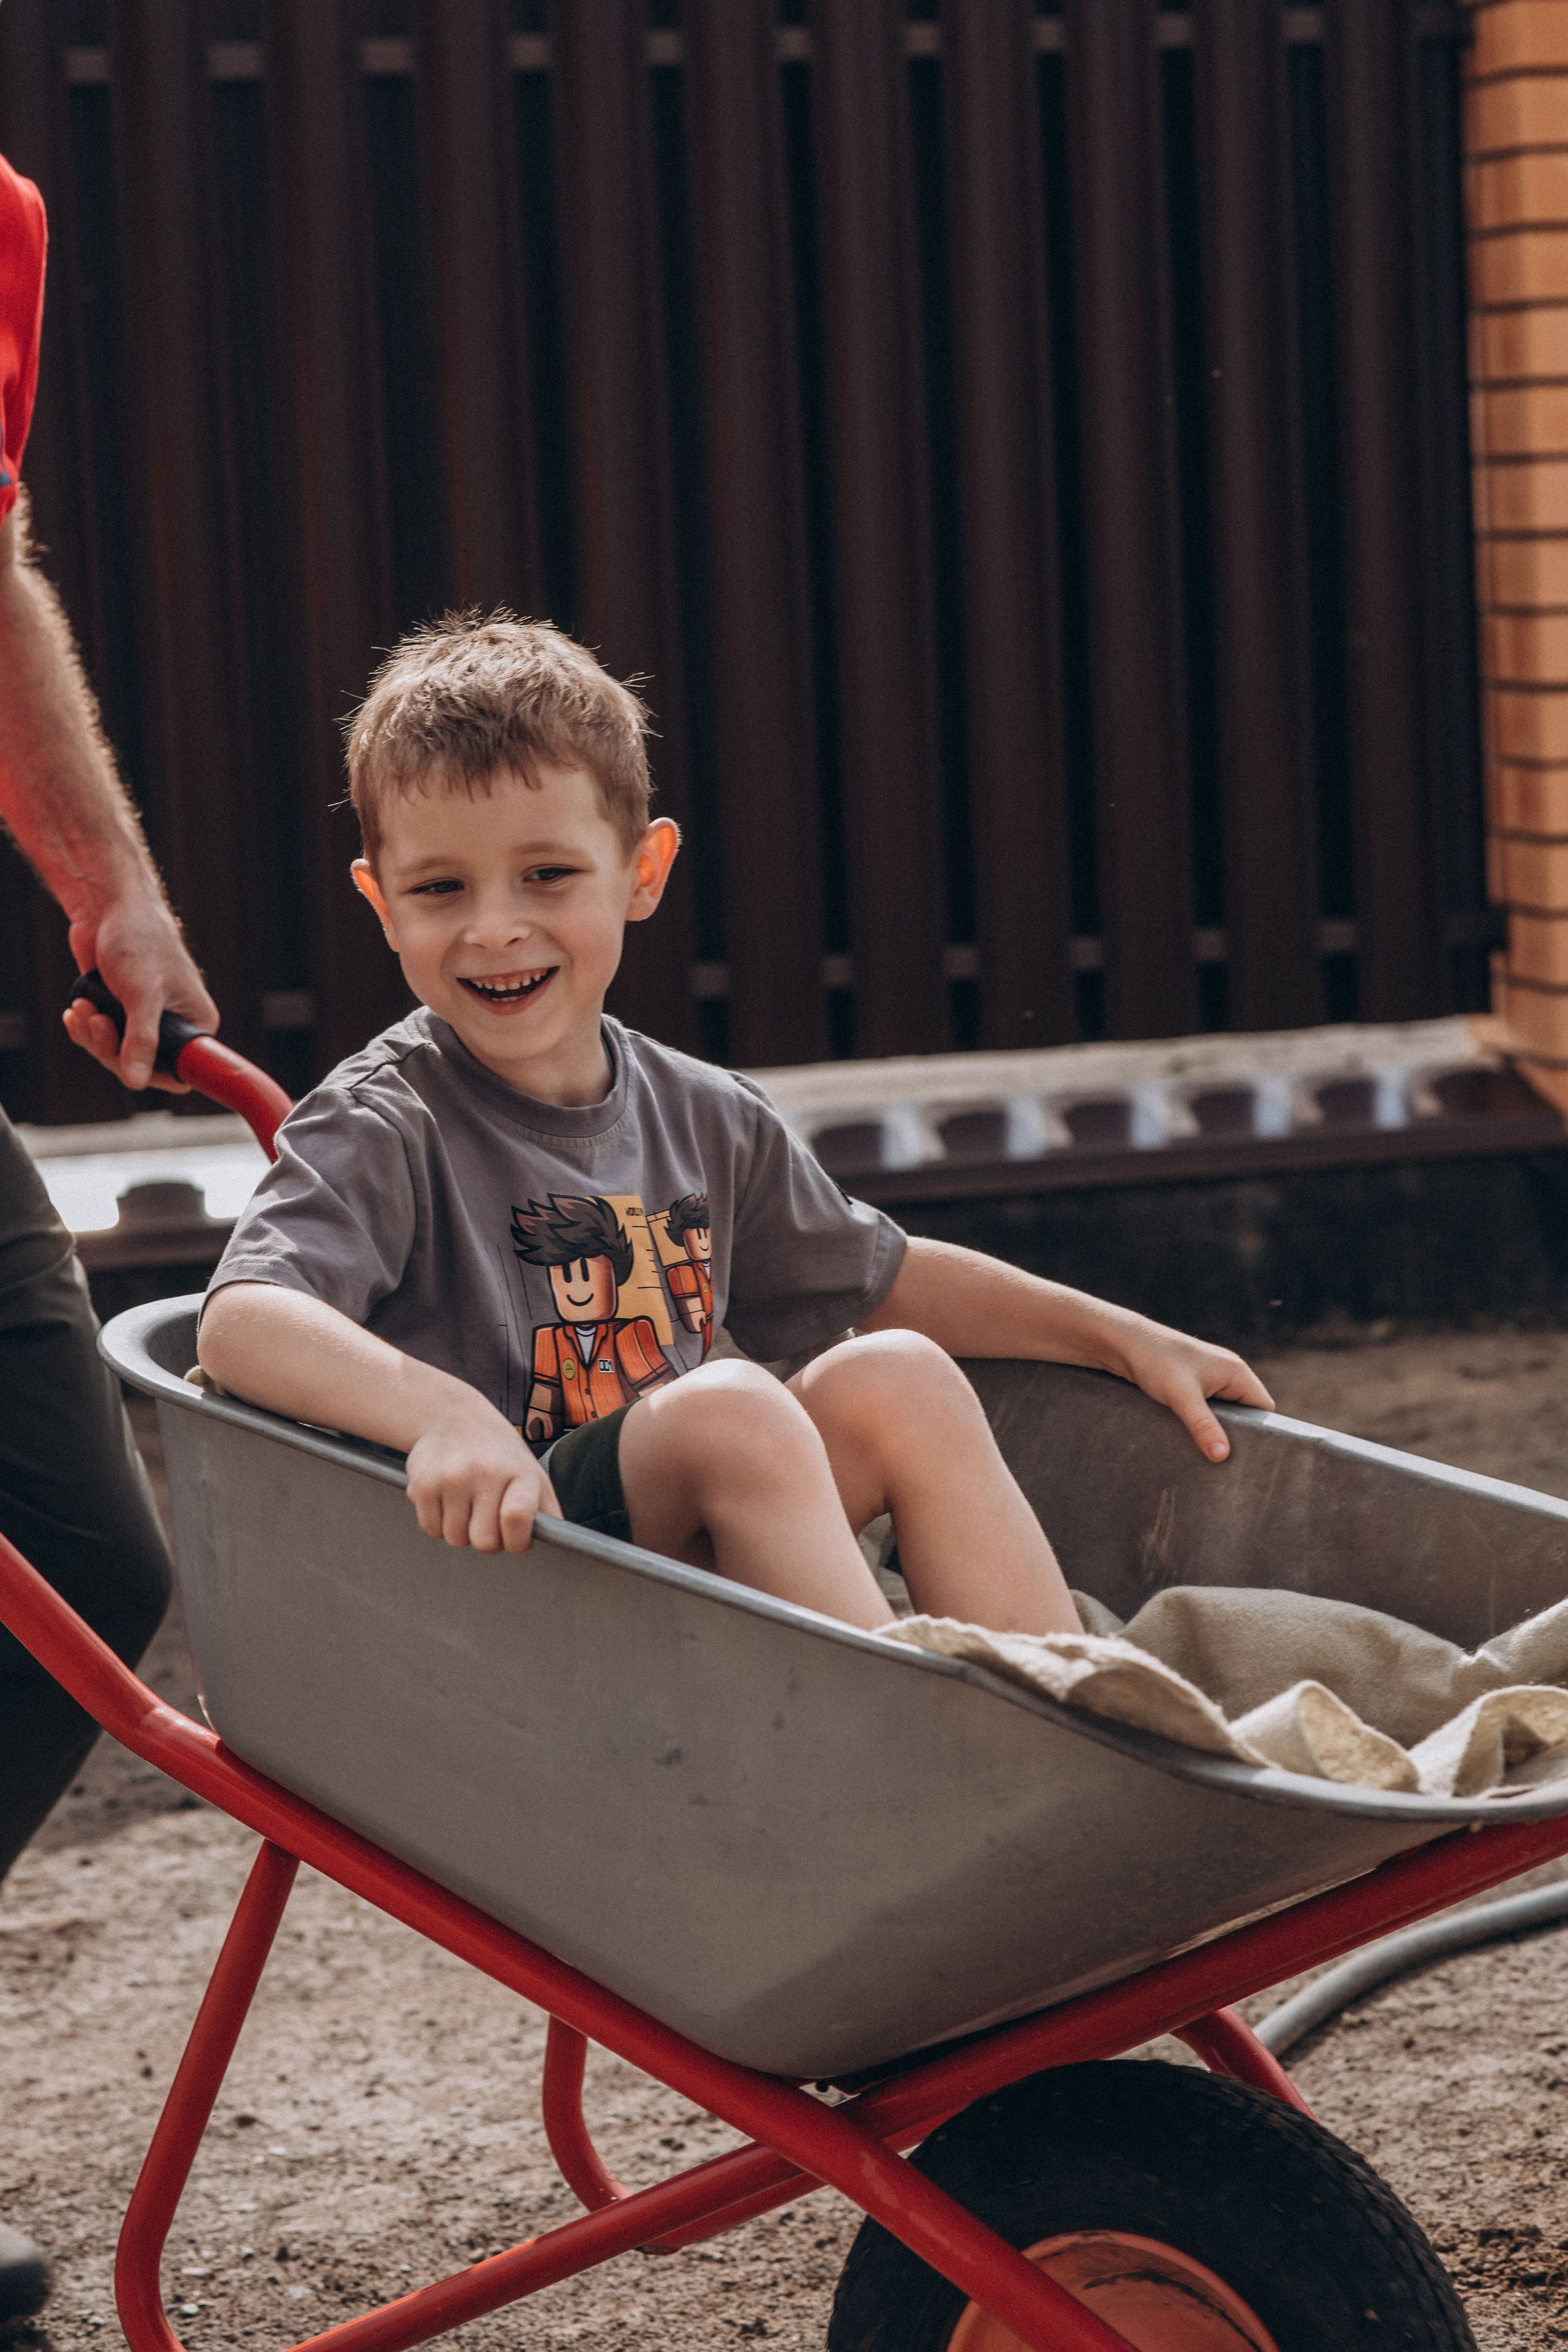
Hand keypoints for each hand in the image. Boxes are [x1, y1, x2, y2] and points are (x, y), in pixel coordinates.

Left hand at [61, 885, 217, 1090]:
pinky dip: (84, 1028)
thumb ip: (141, 1039)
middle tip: (97, 1022)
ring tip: (83, 1008)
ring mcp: (143, 1019)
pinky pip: (99, 1037)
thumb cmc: (139, 940)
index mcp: (196, 1023)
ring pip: (115, 1053)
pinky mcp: (118, 1011)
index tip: (127, 1063)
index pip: (182, 1072)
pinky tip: (75, 1011)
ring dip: (93, 1036)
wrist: (109, 907)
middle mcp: (173, 1025)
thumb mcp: (142, 994)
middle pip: (141, 1066)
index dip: (153, 1075)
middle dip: (111, 1048)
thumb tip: (136, 1080)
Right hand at [404, 1402, 558, 1551]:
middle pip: (484, 1541)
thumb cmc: (500, 1456)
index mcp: (520, 1473)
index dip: (516, 1541)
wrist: (455, 1418)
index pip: (517, 1518)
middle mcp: (486, 1472)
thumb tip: (560, 1542)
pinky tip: (446, 1499)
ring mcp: (452, 1477)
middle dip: (486, 1540)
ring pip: (455, 1539)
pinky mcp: (423, 1482)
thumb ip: (547, 1510)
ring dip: (461, 1530)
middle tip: (487, 1519)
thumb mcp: (532, 1474)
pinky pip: (430, 1529)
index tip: (514, 1539)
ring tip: (466, 1504)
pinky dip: (438, 1522)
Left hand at [1107, 1317, 1274, 1463]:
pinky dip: (1202, 1423)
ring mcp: (1209, 1378)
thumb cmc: (1156, 1361)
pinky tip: (1191, 1439)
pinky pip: (1206, 1409)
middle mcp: (1227, 1374)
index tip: (1250, 1458)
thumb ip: (1204, 1427)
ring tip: (1208, 1454)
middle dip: (1238, 1436)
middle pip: (1246, 1413)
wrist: (1123, 1342)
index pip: (1264, 1409)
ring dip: (1216, 1430)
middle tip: (1226, 1462)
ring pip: (1224, 1413)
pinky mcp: (1191, 1384)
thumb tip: (1223, 1456)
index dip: (1262, 1432)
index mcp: (1236, 1372)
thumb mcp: (1182, 1398)